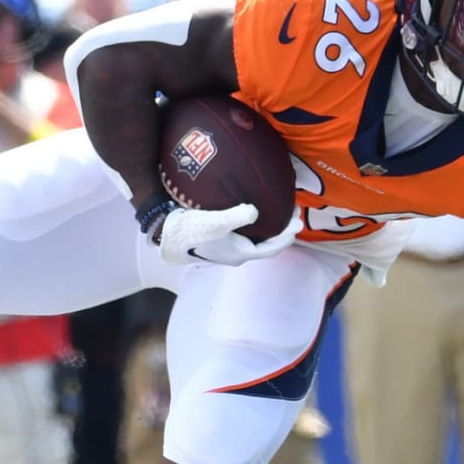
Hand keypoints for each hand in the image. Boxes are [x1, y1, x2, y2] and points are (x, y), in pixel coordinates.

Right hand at [157, 204, 301, 266]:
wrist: (165, 236)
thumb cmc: (189, 232)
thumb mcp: (214, 222)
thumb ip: (236, 217)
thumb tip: (255, 211)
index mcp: (240, 253)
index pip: (272, 248)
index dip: (287, 237)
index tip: (298, 224)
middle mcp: (236, 254)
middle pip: (267, 244)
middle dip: (282, 231)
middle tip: (294, 214)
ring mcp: (227, 248)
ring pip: (256, 240)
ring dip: (270, 228)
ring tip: (278, 212)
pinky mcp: (219, 240)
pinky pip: (244, 234)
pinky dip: (255, 224)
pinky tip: (252, 210)